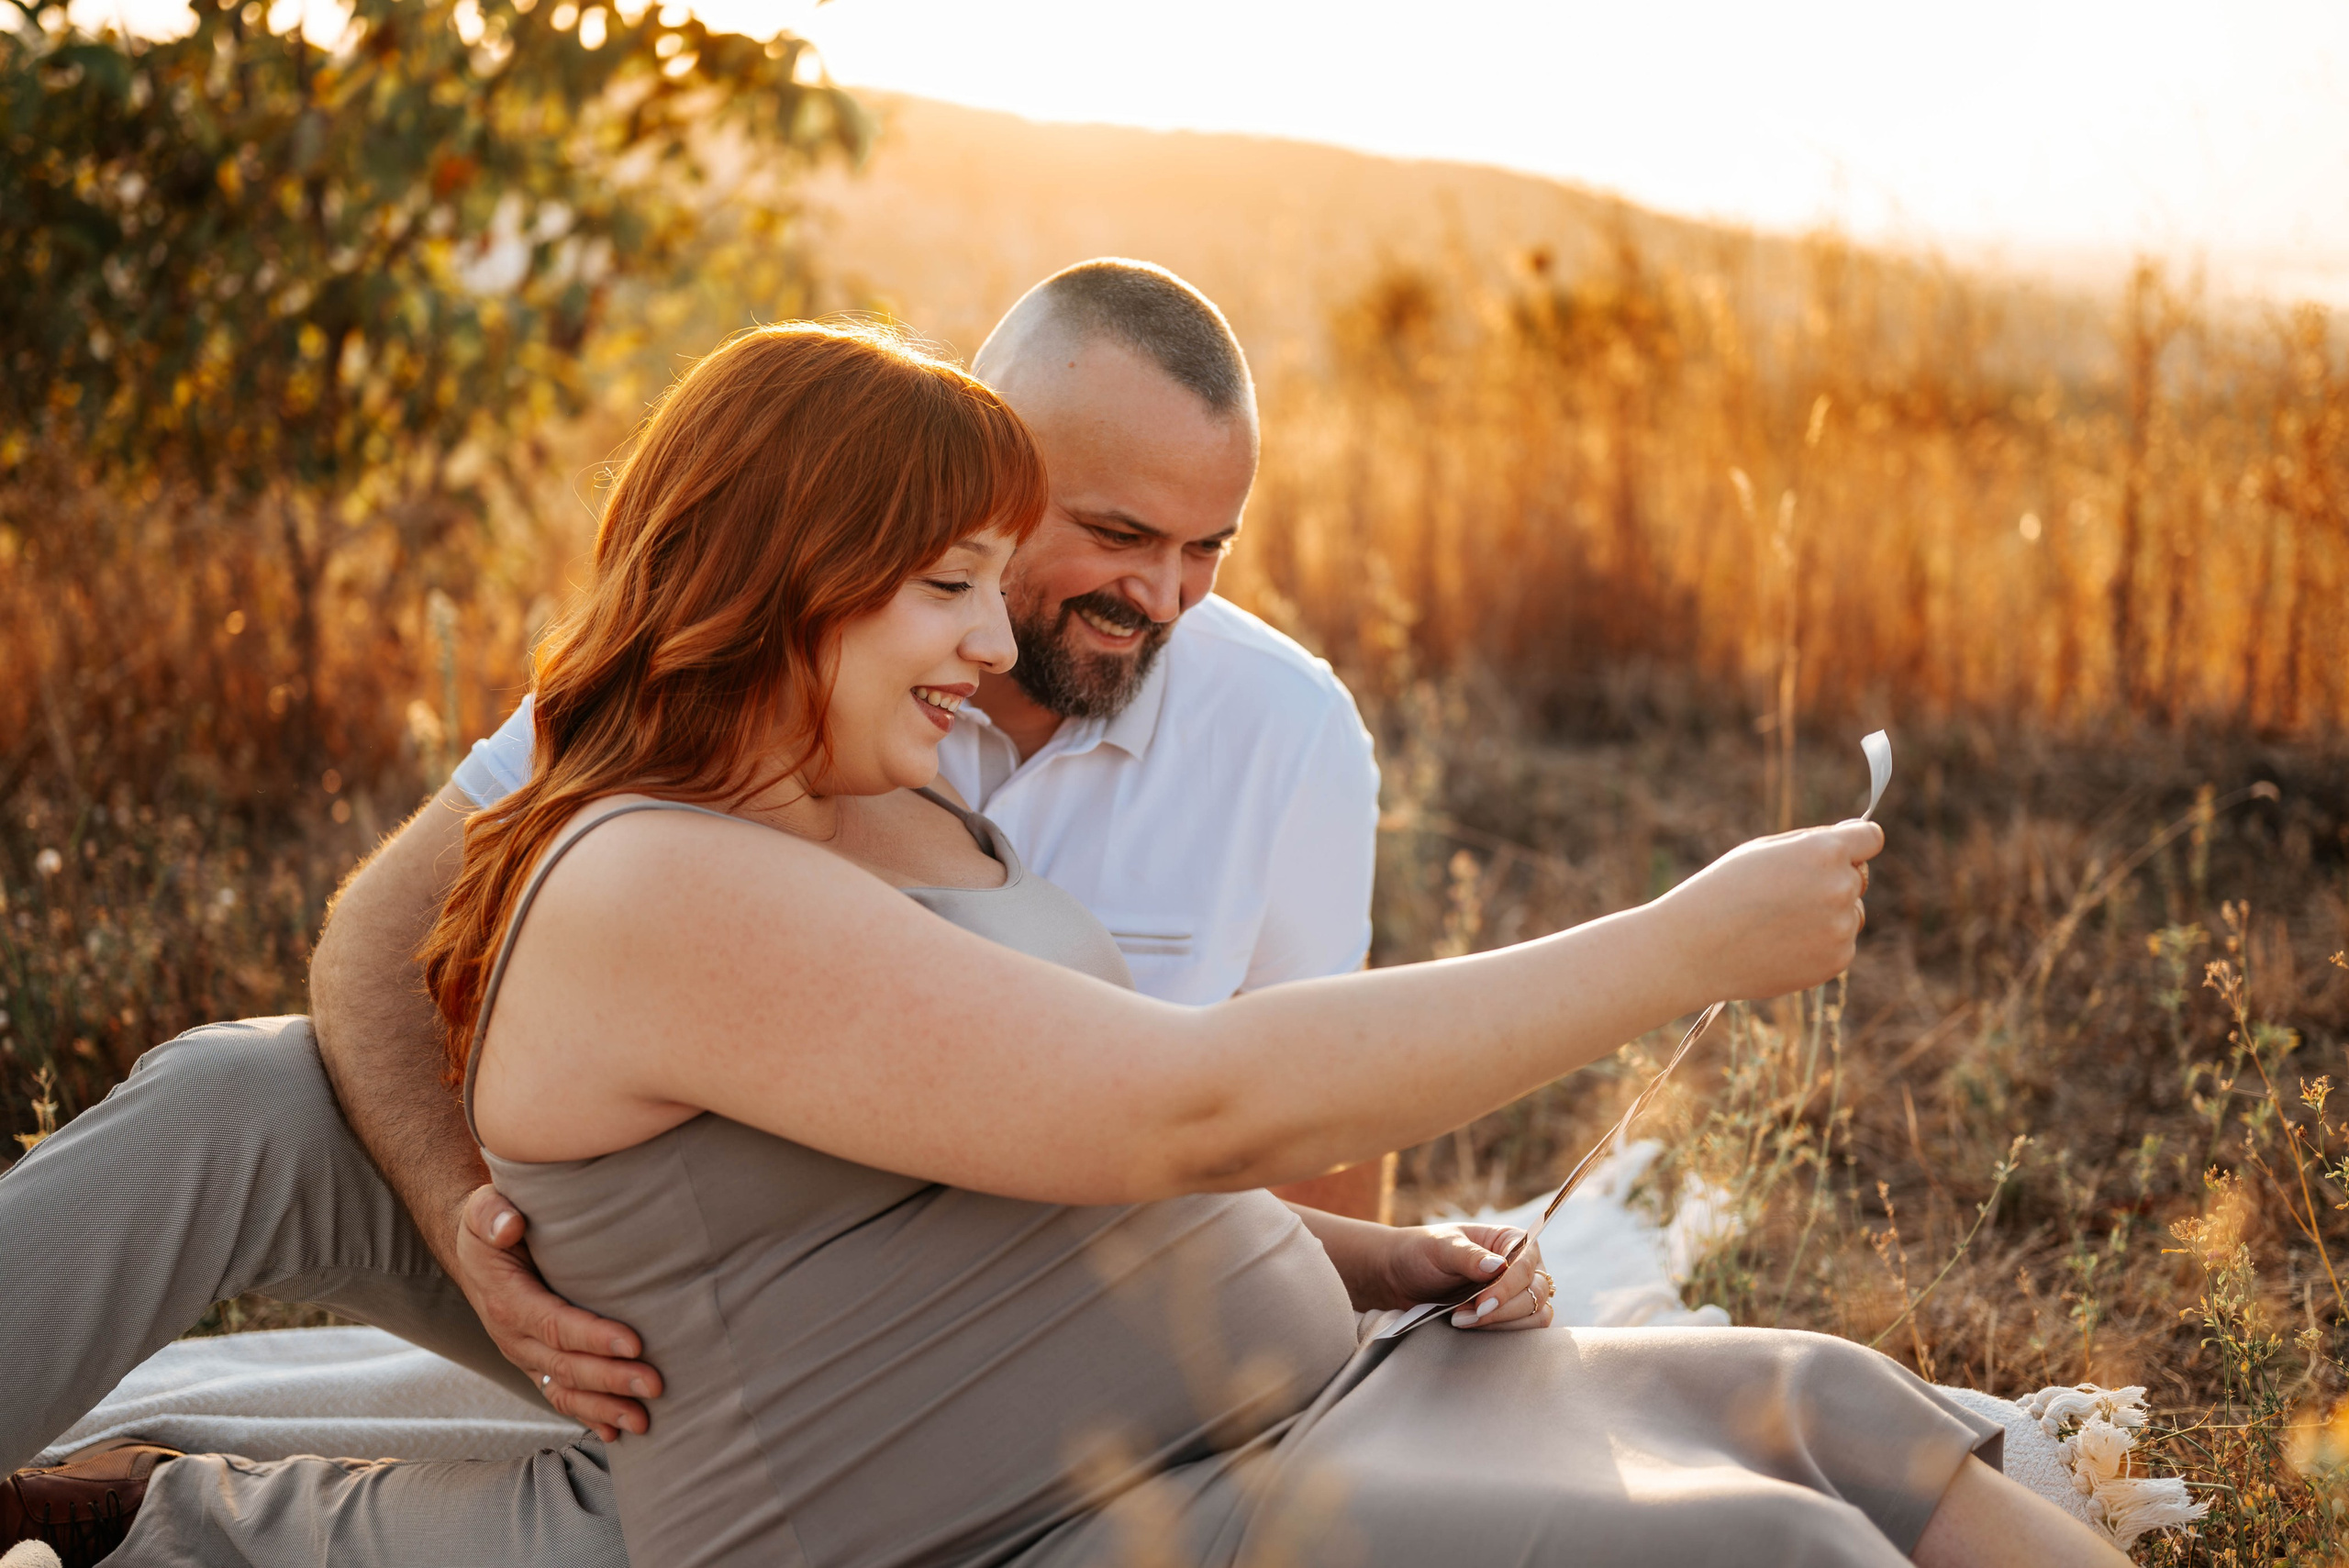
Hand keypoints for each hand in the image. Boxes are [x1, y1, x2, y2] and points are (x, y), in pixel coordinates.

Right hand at [452, 1184, 663, 1440]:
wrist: (473, 1250)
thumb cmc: (489, 1224)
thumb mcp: (481, 1209)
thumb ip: (493, 1213)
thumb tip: (510, 1225)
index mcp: (507, 1301)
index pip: (555, 1324)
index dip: (594, 1337)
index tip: (635, 1343)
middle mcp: (513, 1336)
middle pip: (565, 1365)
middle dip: (611, 1379)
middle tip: (655, 1385)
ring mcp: (523, 1355)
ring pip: (563, 1389)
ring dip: (604, 1407)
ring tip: (644, 1421)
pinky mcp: (534, 1362)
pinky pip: (558, 1395)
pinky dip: (587, 1415)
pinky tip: (616, 1433)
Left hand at [1369, 1222, 1554, 1330]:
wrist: (1400, 1278)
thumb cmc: (1421, 1253)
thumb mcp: (1440, 1247)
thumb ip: (1468, 1255)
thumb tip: (1497, 1266)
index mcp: (1511, 1240)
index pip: (1526, 1265)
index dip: (1508, 1288)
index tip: (1482, 1304)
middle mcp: (1522, 1266)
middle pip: (1535, 1294)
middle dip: (1502, 1310)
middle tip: (1462, 1316)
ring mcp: (1518, 1292)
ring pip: (1536, 1315)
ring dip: (1502, 1324)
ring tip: (1462, 1320)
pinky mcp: (1508, 1315)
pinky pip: (1525, 1330)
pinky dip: (1502, 1332)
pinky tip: (1472, 1327)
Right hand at [1651, 820, 1883, 1000]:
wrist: (1695, 948)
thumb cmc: (1723, 890)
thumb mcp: (1764, 850)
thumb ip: (1814, 844)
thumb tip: (1858, 841)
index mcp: (1824, 851)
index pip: (1871, 837)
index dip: (1855, 844)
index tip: (1843, 852)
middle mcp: (1841, 887)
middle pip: (1857, 878)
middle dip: (1831, 882)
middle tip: (1784, 896)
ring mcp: (1841, 927)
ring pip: (1850, 914)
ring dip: (1828, 915)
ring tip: (1778, 924)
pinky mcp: (1837, 960)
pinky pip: (1841, 944)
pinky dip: (1818, 945)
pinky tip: (1780, 945)